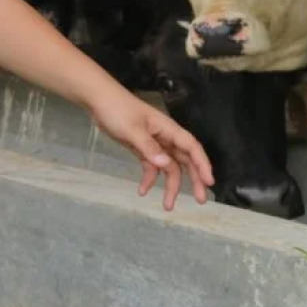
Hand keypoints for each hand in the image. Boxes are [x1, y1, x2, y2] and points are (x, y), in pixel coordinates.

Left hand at [91, 90, 214, 210]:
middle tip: (200, 201)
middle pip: (184, 161)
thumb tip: (166, 165)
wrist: (98, 100)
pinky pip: (151, 167)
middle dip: (193, 180)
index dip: (202, 165)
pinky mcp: (142, 148)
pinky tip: (142, 191)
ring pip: (168, 167)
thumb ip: (148, 147)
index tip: (209, 182)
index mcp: (168, 129)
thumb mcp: (132, 129)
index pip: (191, 148)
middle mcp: (165, 137)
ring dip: (170, 186)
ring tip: (168, 206)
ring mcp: (154, 144)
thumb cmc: (117, 109)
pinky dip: (149, 179)